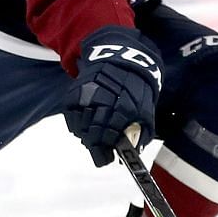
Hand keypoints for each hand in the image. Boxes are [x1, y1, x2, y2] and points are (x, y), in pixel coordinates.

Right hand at [63, 26, 162, 166]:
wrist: (119, 58)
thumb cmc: (136, 86)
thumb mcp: (146, 108)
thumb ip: (141, 131)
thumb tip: (135, 151)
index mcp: (122, 111)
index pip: (110, 140)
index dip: (107, 153)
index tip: (109, 158)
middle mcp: (101, 106)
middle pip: (92, 138)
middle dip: (97, 146)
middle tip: (101, 151)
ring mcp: (85, 100)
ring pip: (80, 130)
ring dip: (87, 135)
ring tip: (95, 133)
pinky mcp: (74, 95)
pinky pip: (71, 118)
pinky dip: (77, 124)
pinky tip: (86, 123)